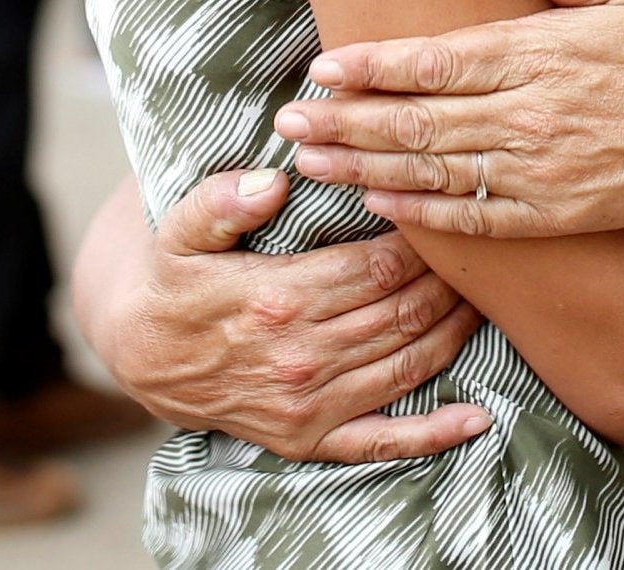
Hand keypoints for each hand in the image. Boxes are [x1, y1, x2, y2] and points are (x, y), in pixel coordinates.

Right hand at [97, 168, 489, 460]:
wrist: (140, 353)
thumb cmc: (173, 280)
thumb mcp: (178, 230)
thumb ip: (220, 201)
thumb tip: (270, 181)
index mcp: (278, 299)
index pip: (378, 268)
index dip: (419, 242)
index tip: (440, 215)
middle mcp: (300, 358)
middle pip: (403, 312)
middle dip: (448, 281)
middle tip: (475, 252)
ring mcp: (307, 405)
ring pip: (407, 363)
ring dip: (455, 332)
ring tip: (483, 299)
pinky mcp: (308, 439)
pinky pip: (382, 441)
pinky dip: (435, 433)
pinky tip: (477, 417)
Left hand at [281, 0, 623, 239]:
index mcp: (538, 54)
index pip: (436, 61)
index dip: (373, 67)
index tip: (322, 69)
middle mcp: (529, 113)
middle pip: (416, 120)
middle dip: (344, 122)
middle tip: (286, 123)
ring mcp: (538, 168)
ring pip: (431, 170)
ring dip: (363, 168)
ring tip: (310, 164)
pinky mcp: (551, 213)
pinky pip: (472, 215)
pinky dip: (420, 210)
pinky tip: (378, 202)